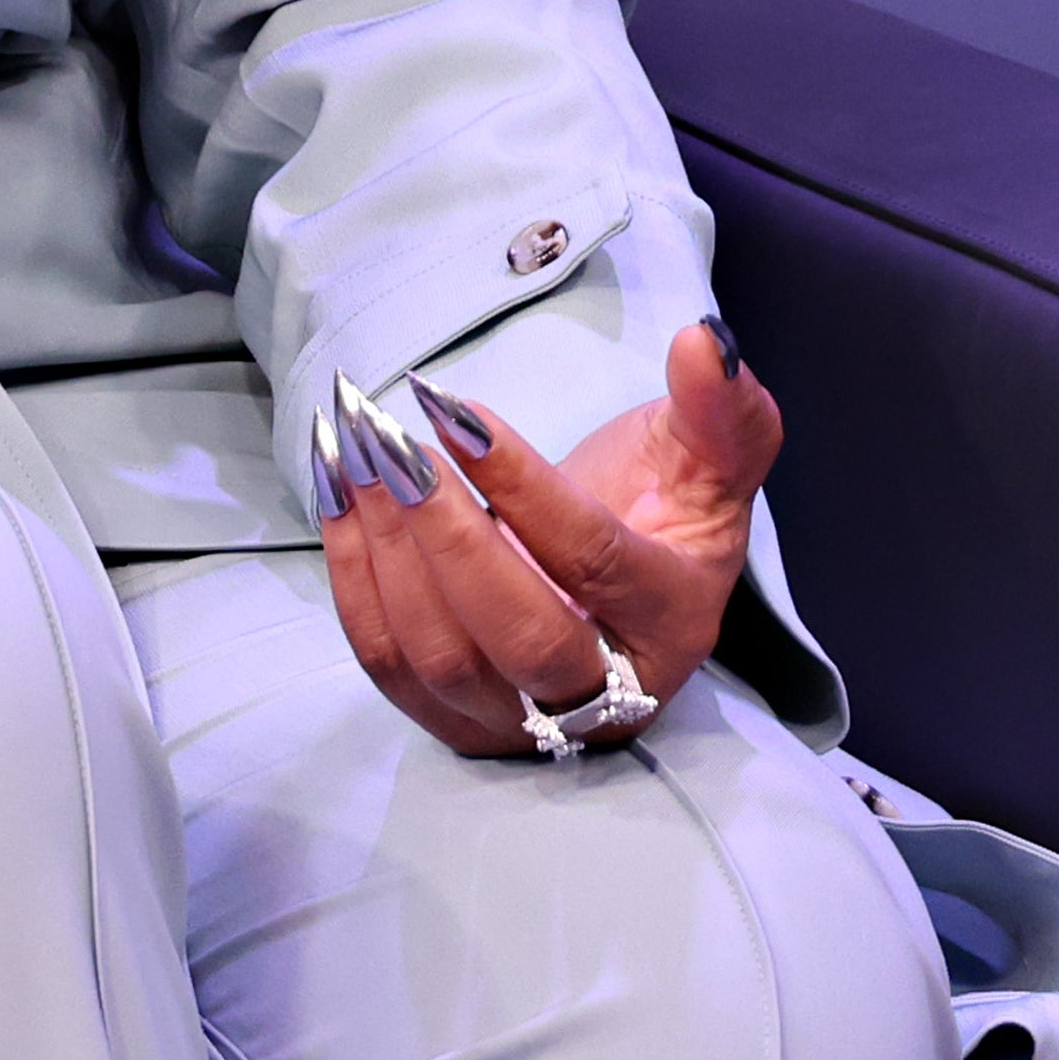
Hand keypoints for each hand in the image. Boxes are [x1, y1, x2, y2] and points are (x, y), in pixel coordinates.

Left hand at [314, 317, 778, 759]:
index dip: (522, 488)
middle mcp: (604, 691)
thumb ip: (720, 409)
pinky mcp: (453, 717)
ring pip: (441, 655)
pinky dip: (351, 576)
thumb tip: (704, 341)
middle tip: (392, 444)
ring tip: (357, 452)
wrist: (615, 590)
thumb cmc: (661, 514)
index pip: (593, 563)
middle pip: (518, 634)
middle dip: (446, 535)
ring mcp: (523, 717)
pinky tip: (338, 490)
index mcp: (672, 620)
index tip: (454, 412)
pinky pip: (388, 661)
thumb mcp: (710, 461)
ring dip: (386, 550)